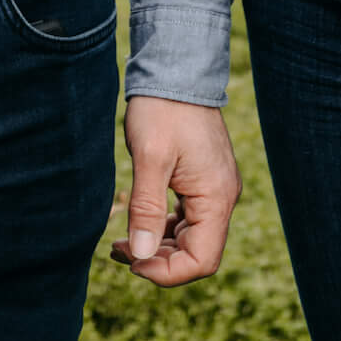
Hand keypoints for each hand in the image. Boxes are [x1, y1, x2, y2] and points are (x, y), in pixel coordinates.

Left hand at [111, 96, 240, 286]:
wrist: (176, 68)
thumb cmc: (163, 109)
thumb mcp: (150, 158)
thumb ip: (146, 208)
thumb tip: (139, 255)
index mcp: (216, 196)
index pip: (201, 259)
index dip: (167, 272)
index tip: (132, 263)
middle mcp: (222, 197)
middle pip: (196, 252)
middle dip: (157, 260)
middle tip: (119, 251)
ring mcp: (214, 188)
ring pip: (190, 237)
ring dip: (157, 245)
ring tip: (120, 242)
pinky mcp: (202, 179)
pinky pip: (187, 218)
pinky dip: (162, 227)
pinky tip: (138, 222)